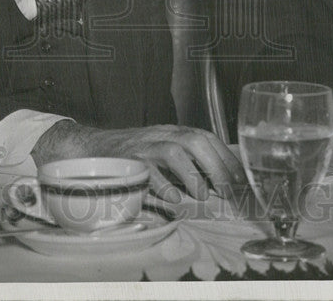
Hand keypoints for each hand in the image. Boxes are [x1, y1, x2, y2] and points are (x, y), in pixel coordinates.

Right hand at [32, 121, 245, 201]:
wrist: (91, 150)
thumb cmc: (132, 157)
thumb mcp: (162, 152)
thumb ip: (188, 162)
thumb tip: (220, 183)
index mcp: (172, 132)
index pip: (207, 138)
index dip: (227, 158)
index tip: (241, 181)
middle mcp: (159, 135)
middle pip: (195, 140)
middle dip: (217, 165)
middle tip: (228, 191)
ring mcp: (142, 147)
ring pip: (173, 151)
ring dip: (193, 175)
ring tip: (202, 195)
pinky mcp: (127, 163)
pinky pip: (149, 173)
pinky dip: (165, 188)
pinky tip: (174, 200)